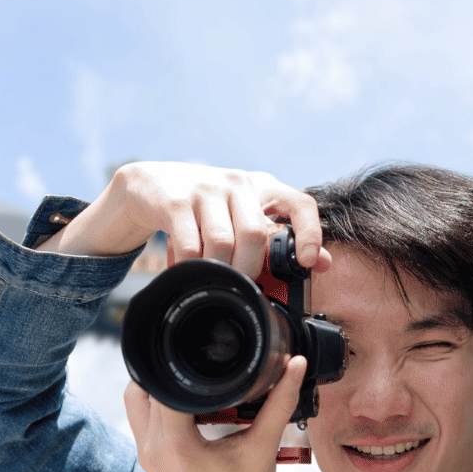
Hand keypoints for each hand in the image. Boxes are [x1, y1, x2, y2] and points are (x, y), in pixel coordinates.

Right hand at [46, 162, 331, 275]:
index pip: (299, 203)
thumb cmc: (205, 208)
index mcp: (262, 187)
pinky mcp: (175, 200)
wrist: (150, 185)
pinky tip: (189, 271)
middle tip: (243, 288)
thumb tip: (322, 262)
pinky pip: (190, 245)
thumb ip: (278, 239)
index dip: (310, 233)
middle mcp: (238, 183)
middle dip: (250, 269)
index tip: (309, 263)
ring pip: (222, 242)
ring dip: (220, 271)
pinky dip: (192, 266)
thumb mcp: (243, 217)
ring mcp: (205, 188)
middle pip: (256, 233)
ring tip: (214, 282)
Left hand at [125, 356, 309, 471]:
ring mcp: (145, 453)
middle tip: (198, 365)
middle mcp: (152, 446)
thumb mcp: (262, 450)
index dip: (185, 364)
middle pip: (146, 387)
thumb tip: (293, 366)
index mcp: (175, 444)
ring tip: (188, 381)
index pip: (168, 385)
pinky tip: (184, 402)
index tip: (205, 356)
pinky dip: (156, 404)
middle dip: (170, 371)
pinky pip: (140, 417)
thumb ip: (279, 404)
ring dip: (156, 385)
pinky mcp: (147, 458)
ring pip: (135, 400)